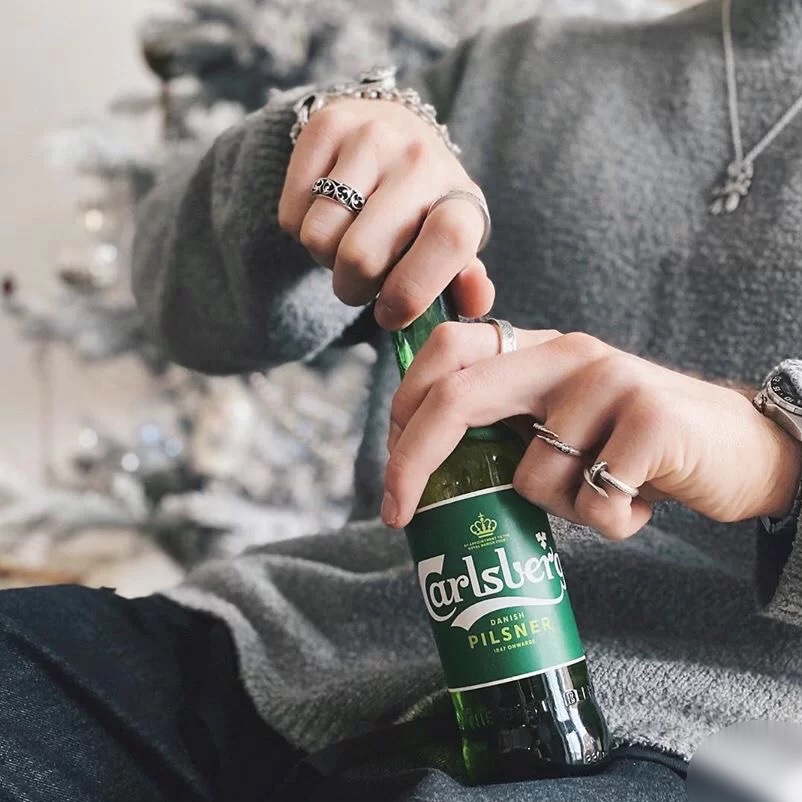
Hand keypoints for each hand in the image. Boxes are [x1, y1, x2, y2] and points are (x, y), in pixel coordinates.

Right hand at [277, 99, 493, 328]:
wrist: (393, 131)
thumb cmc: (422, 211)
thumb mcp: (453, 249)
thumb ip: (467, 287)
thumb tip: (474, 301)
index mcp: (461, 198)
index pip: (447, 240)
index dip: (412, 291)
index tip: (390, 314)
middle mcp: (420, 159)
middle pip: (361, 256)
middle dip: (352, 288)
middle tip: (360, 282)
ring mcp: (371, 137)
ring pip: (319, 236)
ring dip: (324, 258)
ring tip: (344, 243)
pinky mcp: (325, 127)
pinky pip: (292, 213)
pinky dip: (301, 229)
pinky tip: (326, 215)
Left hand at [383, 323, 801, 538]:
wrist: (739, 447)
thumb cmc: (634, 444)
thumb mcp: (565, 419)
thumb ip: (508, 423)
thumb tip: (424, 466)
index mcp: (538, 349)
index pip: (447, 350)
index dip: (403, 406)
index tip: (392, 469)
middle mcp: (567, 353)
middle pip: (458, 398)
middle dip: (412, 462)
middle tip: (397, 516)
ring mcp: (610, 382)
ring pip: (530, 475)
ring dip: (558, 510)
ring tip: (601, 496)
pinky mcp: (650, 422)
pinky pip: (590, 503)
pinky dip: (608, 525)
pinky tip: (637, 505)